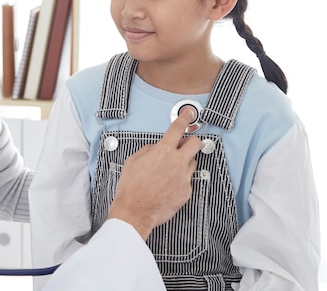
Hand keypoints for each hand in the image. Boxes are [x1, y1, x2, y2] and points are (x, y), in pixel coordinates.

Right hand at [107, 107, 200, 239]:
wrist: (135, 211)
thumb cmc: (131, 188)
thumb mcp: (133, 161)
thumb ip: (148, 150)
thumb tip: (156, 147)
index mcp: (162, 152)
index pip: (177, 129)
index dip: (184, 118)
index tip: (188, 114)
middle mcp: (177, 162)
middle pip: (195, 143)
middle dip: (191, 141)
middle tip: (184, 144)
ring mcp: (184, 177)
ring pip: (192, 162)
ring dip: (184, 163)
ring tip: (170, 172)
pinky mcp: (187, 191)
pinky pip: (187, 180)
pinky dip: (180, 181)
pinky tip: (168, 187)